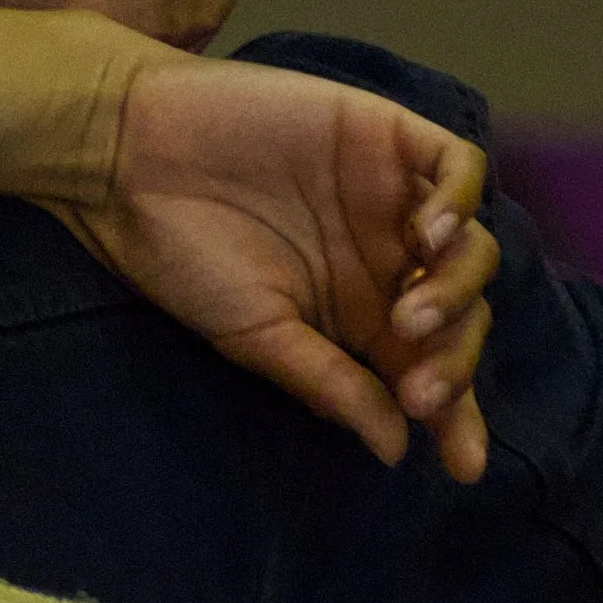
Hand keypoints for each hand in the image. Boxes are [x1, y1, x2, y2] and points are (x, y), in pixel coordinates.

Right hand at [62, 57, 495, 481]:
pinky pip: (459, 165)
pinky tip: (425, 237)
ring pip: (473, 249)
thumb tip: (396, 449)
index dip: (459, 416)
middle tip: (417, 392)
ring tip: (407, 317)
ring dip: (457, 293)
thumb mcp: (256, 336)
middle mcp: (386, 258)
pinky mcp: (383, 134)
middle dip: (455, 363)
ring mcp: (390, 196)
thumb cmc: (182, 252)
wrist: (130, 154)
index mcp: (358, 313)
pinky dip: (459, 202)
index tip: (464, 469)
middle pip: (464, 316)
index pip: (431, 367)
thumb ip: (329, 384)